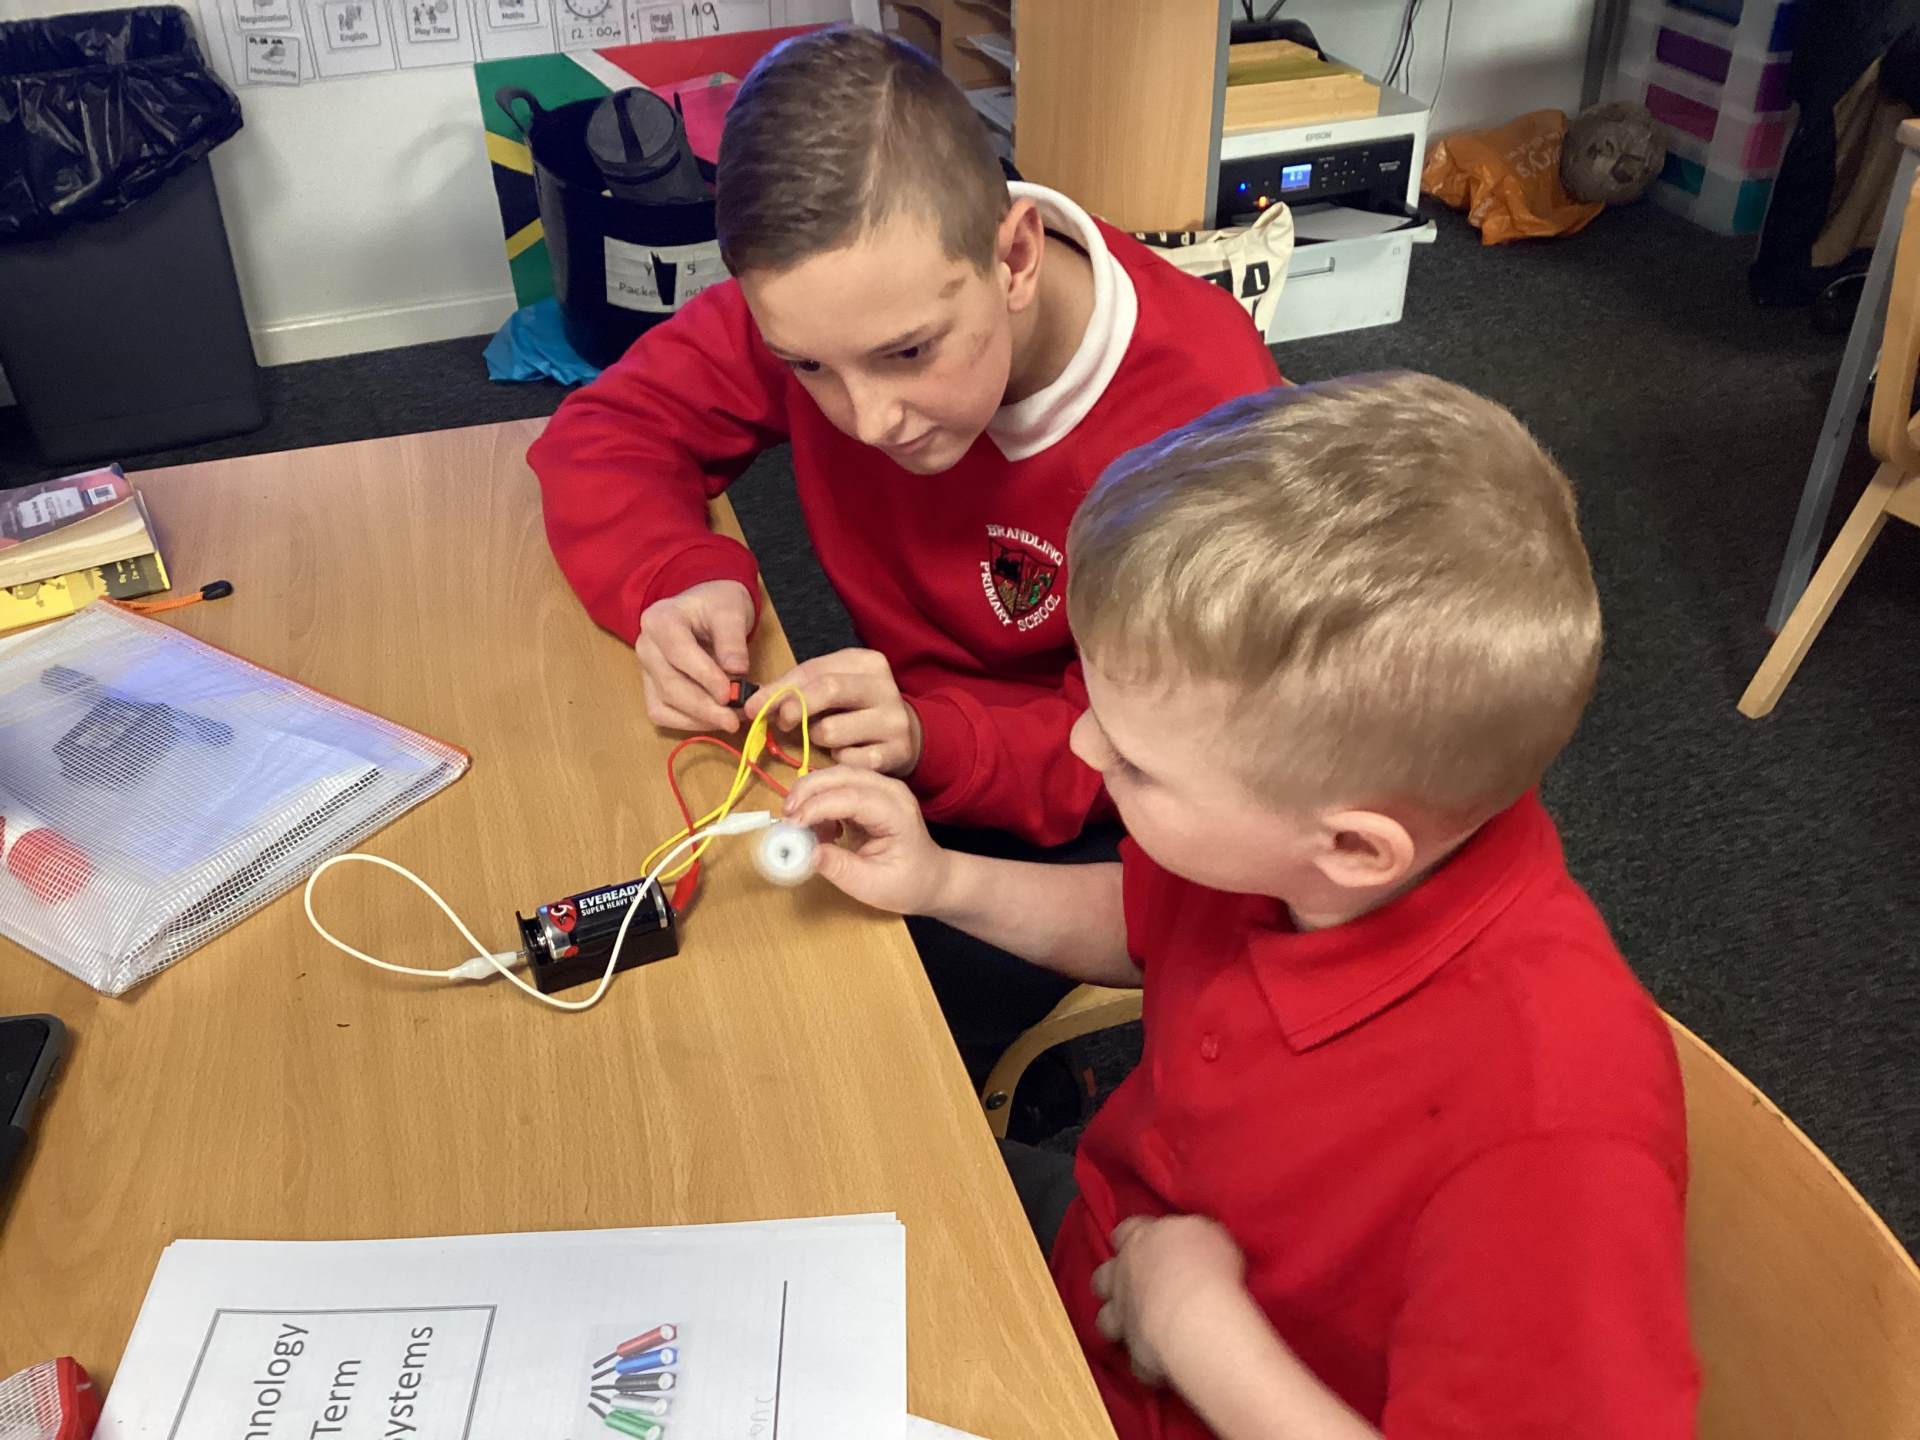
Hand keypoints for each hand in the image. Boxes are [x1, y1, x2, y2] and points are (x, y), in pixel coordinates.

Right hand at [635, 580, 756, 734]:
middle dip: (703, 707)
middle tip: (734, 720)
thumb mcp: (731, 612)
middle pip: (669, 684)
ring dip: (697, 719)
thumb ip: (732, 640)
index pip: (679, 652)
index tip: (729, 694)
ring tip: (729, 720)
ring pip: (663, 704)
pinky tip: (712, 721)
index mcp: (660, 620)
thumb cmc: (717, 606)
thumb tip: (737, 671)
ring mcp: (645, 669)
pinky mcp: (650, 687)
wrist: (705, 607)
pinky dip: (687, 723)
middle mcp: (646, 646)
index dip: (704, 676)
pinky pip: (662, 713)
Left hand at [746, 649, 922, 775]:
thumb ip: (794, 690)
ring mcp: (893, 721)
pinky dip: (838, 760)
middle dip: (796, 707)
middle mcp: (885, 687)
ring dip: (818, 740)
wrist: (909, 734)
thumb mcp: (832, 687)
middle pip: (829, 689)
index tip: (754, 707)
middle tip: (782, 722)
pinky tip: (846, 754)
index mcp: (867, 663)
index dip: (779, 689)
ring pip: (832, 732)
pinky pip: (847, 761)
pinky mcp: (896, 753)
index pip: (814, 670)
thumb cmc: (857, 708)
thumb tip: (753, 705)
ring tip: (827, 738)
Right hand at [781, 767, 951, 914]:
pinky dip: (819, 800)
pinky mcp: (869, 791)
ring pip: (837, 775)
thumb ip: (840, 869)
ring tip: (799, 825)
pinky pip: (837, 785)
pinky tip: (819, 828)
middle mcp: (890, 791)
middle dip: (808, 790)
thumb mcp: (872, 886)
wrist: (929, 877)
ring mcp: (881, 787)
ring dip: (811, 793)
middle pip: (842, 775)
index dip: (818, 807)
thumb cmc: (906, 884)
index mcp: (897, 813)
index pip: (852, 798)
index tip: (792, 824)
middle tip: (785, 817)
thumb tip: (808, 853)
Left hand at [1092, 1215, 1247, 1386]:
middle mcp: (1123, 1277)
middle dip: (1111, 1282)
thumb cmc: (1205, 1265)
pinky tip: (1161, 1363)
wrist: (1195, 1315)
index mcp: (1140, 1241)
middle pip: (1102, 1277)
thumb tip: (1189, 1240)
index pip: (1126, 1231)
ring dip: (1118, 1323)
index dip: (1130, 1236)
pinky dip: (1146, 1364)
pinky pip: (1136, 1362)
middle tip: (1132, 1286)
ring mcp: (1124, 1316)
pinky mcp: (1135, 1353)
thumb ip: (1188, 1235)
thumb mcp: (1206, 1232)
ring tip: (1137, 1327)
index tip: (1140, 1240)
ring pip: (1105, 1320)